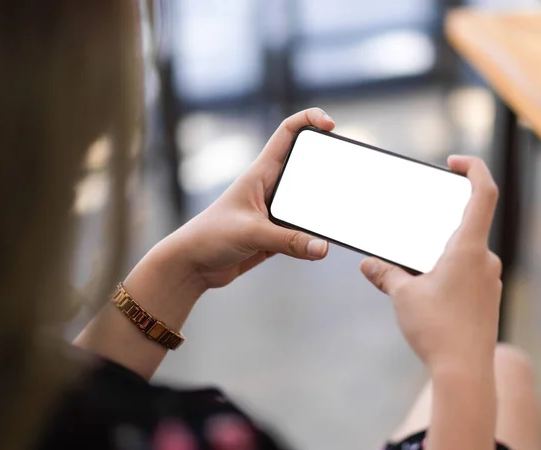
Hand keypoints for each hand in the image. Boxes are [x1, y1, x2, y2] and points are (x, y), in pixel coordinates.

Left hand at [149, 108, 334, 291]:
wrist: (192, 265)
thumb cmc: (210, 237)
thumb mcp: (251, 233)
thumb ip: (289, 241)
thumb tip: (323, 247)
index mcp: (261, 173)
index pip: (287, 133)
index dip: (309, 120)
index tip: (331, 126)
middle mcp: (270, 187)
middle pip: (306, 166)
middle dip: (328, 165)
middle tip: (347, 172)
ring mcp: (274, 211)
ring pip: (308, 202)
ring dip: (323, 206)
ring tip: (342, 212)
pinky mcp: (276, 234)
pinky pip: (303, 230)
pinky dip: (314, 236)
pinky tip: (324, 245)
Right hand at [360, 156, 501, 373]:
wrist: (465, 372)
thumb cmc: (437, 329)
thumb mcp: (403, 296)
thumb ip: (385, 274)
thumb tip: (368, 265)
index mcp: (468, 248)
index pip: (483, 193)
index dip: (473, 168)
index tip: (454, 162)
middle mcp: (485, 259)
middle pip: (466, 224)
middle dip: (437, 224)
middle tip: (412, 230)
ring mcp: (489, 279)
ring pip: (464, 252)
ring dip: (438, 252)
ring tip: (412, 270)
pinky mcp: (486, 297)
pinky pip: (467, 272)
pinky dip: (446, 271)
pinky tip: (425, 290)